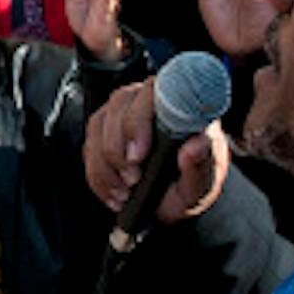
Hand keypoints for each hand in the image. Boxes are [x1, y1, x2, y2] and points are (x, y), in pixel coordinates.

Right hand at [84, 78, 228, 219]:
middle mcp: (146, 101)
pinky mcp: (103, 132)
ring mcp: (122, 113)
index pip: (151, 94)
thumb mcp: (204, 180)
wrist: (177, 199)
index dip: (137, 122)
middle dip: (117, 148)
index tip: (137, 156)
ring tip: (124, 192)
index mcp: (177, 102)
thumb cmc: (193, 181)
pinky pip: (88, 148)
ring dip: (105, 165)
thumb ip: (201, 164)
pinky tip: (113, 193)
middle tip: (132, 179)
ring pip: (98, 126)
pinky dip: (97, 175)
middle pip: (118, 106)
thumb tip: (196, 146)